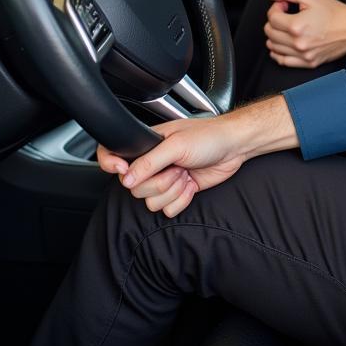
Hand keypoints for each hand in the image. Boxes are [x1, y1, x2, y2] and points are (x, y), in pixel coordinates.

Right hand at [97, 115, 246, 217]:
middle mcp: (152, 164)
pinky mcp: (178, 193)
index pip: (112, 154)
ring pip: (151, 202)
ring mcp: (164, 179)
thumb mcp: (177, 144)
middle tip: (176, 166)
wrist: (234, 148)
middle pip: (134, 188)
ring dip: (173, 190)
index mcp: (146, 145)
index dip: (111, 165)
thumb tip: (126, 179)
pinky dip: (182, 199)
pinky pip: (168, 210)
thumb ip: (149, 162)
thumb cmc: (209, 136)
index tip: (124, 171)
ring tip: (186, 173)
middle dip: (159, 182)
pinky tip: (192, 183)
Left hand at [261, 0, 345, 68]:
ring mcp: (303, 55)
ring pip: (273, 47)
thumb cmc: (334, 12)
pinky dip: (278, 53)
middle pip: (270, 32)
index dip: (276, 8)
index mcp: (296, 26)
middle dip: (275, 21)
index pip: (271, 18)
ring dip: (275, 35)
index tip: (285, 5)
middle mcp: (298, 43)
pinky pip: (283, 61)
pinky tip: (283, 44)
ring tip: (287, 28)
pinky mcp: (308, 63)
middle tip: (287, 14)